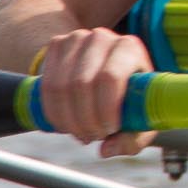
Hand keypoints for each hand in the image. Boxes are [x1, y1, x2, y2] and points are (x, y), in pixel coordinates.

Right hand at [34, 27, 157, 156]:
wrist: (110, 71)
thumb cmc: (132, 97)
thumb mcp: (142, 118)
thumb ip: (132, 138)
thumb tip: (107, 150)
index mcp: (130, 48)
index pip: (110, 78)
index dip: (105, 109)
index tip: (109, 130)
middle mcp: (103, 37)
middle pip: (82, 84)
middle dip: (85, 119)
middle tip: (92, 137)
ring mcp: (77, 39)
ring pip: (60, 87)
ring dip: (67, 119)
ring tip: (80, 133)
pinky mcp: (56, 45)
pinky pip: (46, 85)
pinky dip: (52, 111)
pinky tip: (65, 123)